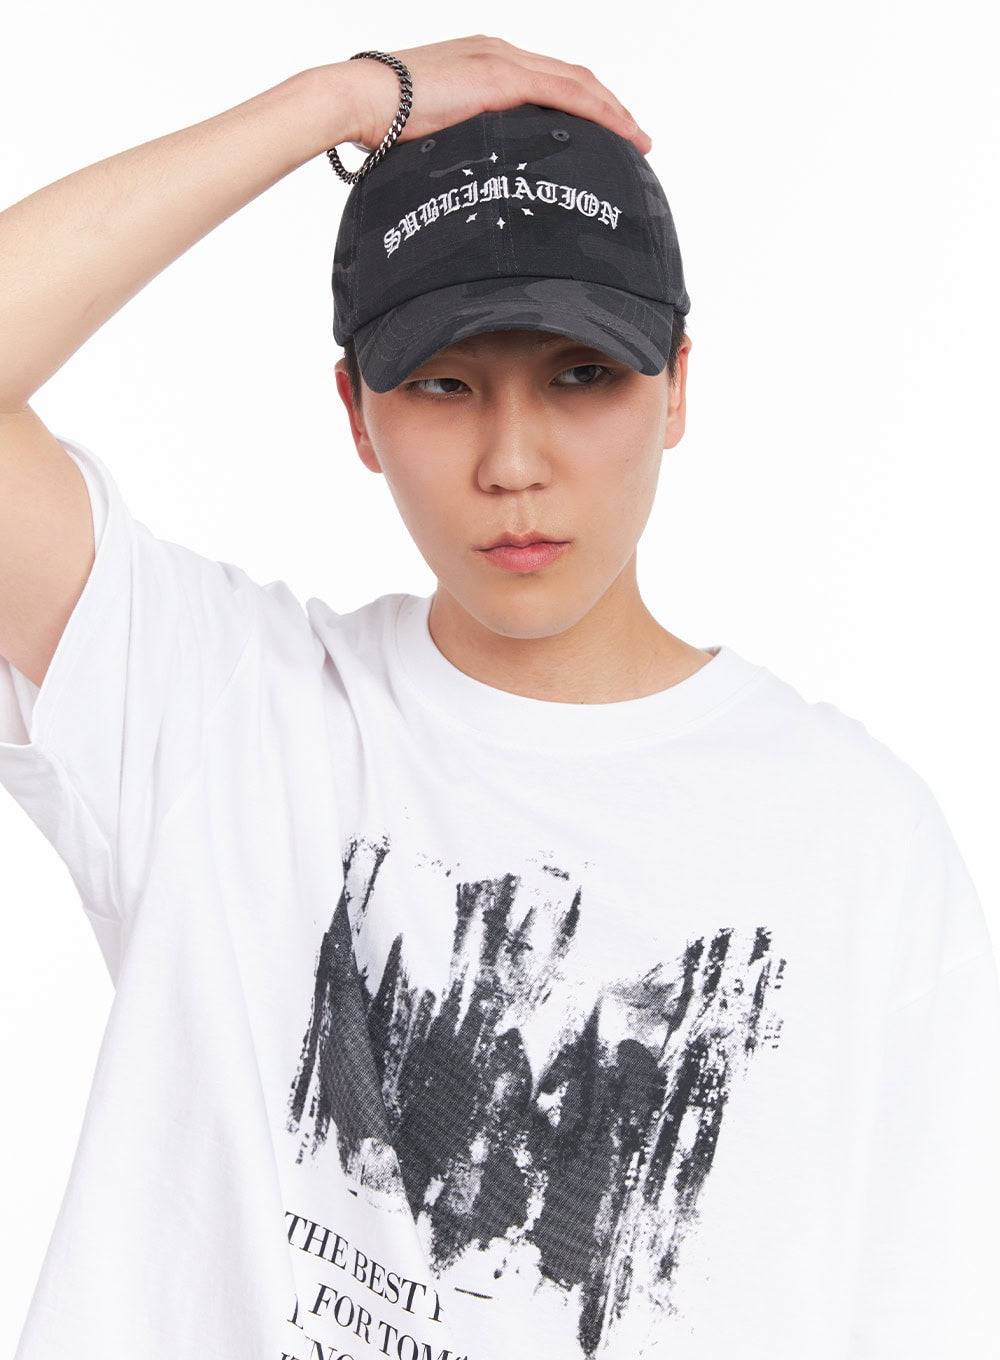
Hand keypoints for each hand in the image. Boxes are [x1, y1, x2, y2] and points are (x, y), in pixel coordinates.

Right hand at [340, 34, 651, 156]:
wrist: (359, 100)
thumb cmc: (382, 125)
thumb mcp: (433, 135)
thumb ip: (462, 147)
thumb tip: (474, 184)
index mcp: (484, 62)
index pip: (547, 80)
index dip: (583, 104)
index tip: (605, 131)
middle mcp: (500, 53)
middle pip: (571, 78)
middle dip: (608, 108)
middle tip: (635, 138)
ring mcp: (503, 60)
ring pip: (578, 83)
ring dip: (613, 112)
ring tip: (638, 140)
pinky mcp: (501, 76)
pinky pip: (566, 94)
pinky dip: (599, 113)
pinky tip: (620, 133)